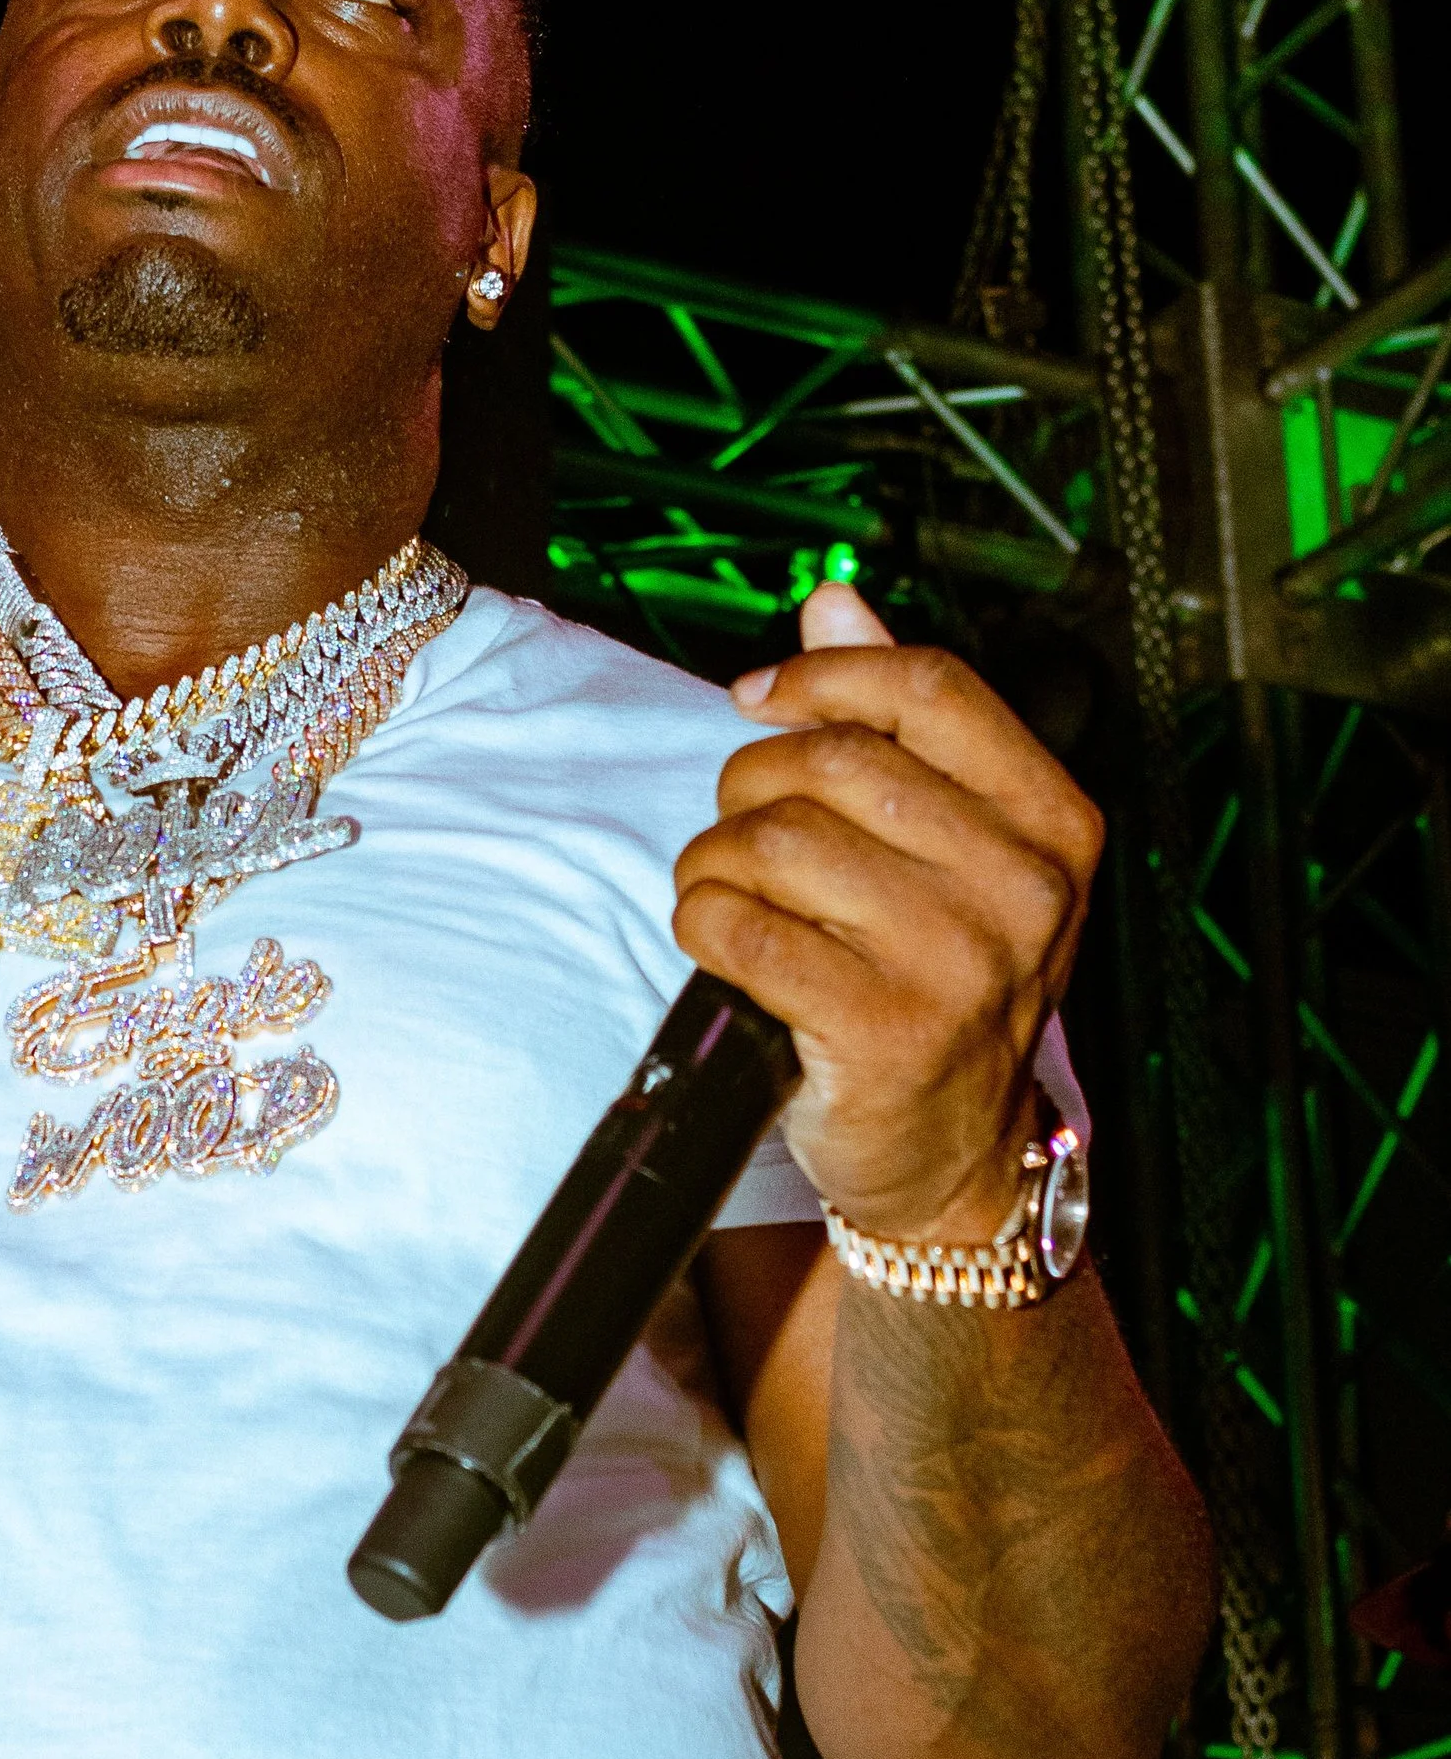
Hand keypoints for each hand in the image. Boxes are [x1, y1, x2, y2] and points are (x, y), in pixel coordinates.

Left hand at [671, 583, 1102, 1241]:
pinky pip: (744, 932)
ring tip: (727, 895)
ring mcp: (963, 964)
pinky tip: (722, 944)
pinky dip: (705, 927)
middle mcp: (1024, 889)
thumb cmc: (938, 983)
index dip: (821, 677)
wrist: (954, 1157)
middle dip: (750, 786)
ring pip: (776, 843)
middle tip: (739, 833)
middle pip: (834, 762)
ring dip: (715, 863)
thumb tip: (835, 601)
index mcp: (1053, 823)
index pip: (928, 688)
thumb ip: (897, 720)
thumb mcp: (948, 847)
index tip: (757, 699)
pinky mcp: (889, 1032)